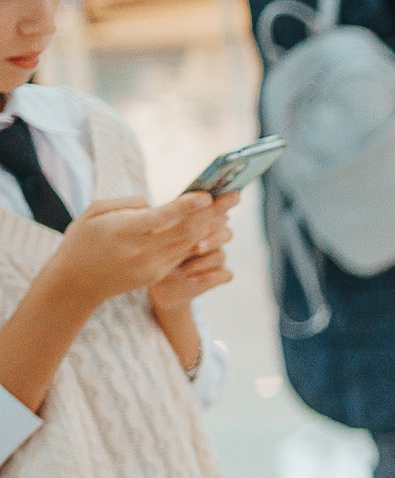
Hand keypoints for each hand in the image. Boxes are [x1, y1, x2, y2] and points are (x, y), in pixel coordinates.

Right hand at [42, 192, 224, 308]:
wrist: (77, 282)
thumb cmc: (83, 240)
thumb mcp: (93, 213)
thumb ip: (125, 204)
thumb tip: (155, 204)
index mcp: (122, 231)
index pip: (161, 218)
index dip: (186, 207)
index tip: (206, 195)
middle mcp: (140, 251)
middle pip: (184, 231)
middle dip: (212, 213)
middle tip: (234, 195)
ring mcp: (151, 266)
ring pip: (189, 244)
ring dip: (212, 226)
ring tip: (228, 209)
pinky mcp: (157, 275)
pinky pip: (184, 255)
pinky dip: (200, 240)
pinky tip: (212, 227)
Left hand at [146, 191, 238, 313]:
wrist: (157, 283)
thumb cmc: (152, 253)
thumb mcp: (154, 235)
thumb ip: (163, 220)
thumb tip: (153, 207)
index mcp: (199, 223)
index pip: (213, 212)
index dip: (219, 207)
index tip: (210, 206)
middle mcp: (211, 239)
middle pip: (225, 233)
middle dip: (212, 239)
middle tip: (197, 246)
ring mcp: (215, 258)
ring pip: (221, 254)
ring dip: (204, 261)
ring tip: (184, 268)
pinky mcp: (217, 276)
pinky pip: (225, 274)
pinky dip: (209, 276)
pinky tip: (190, 279)